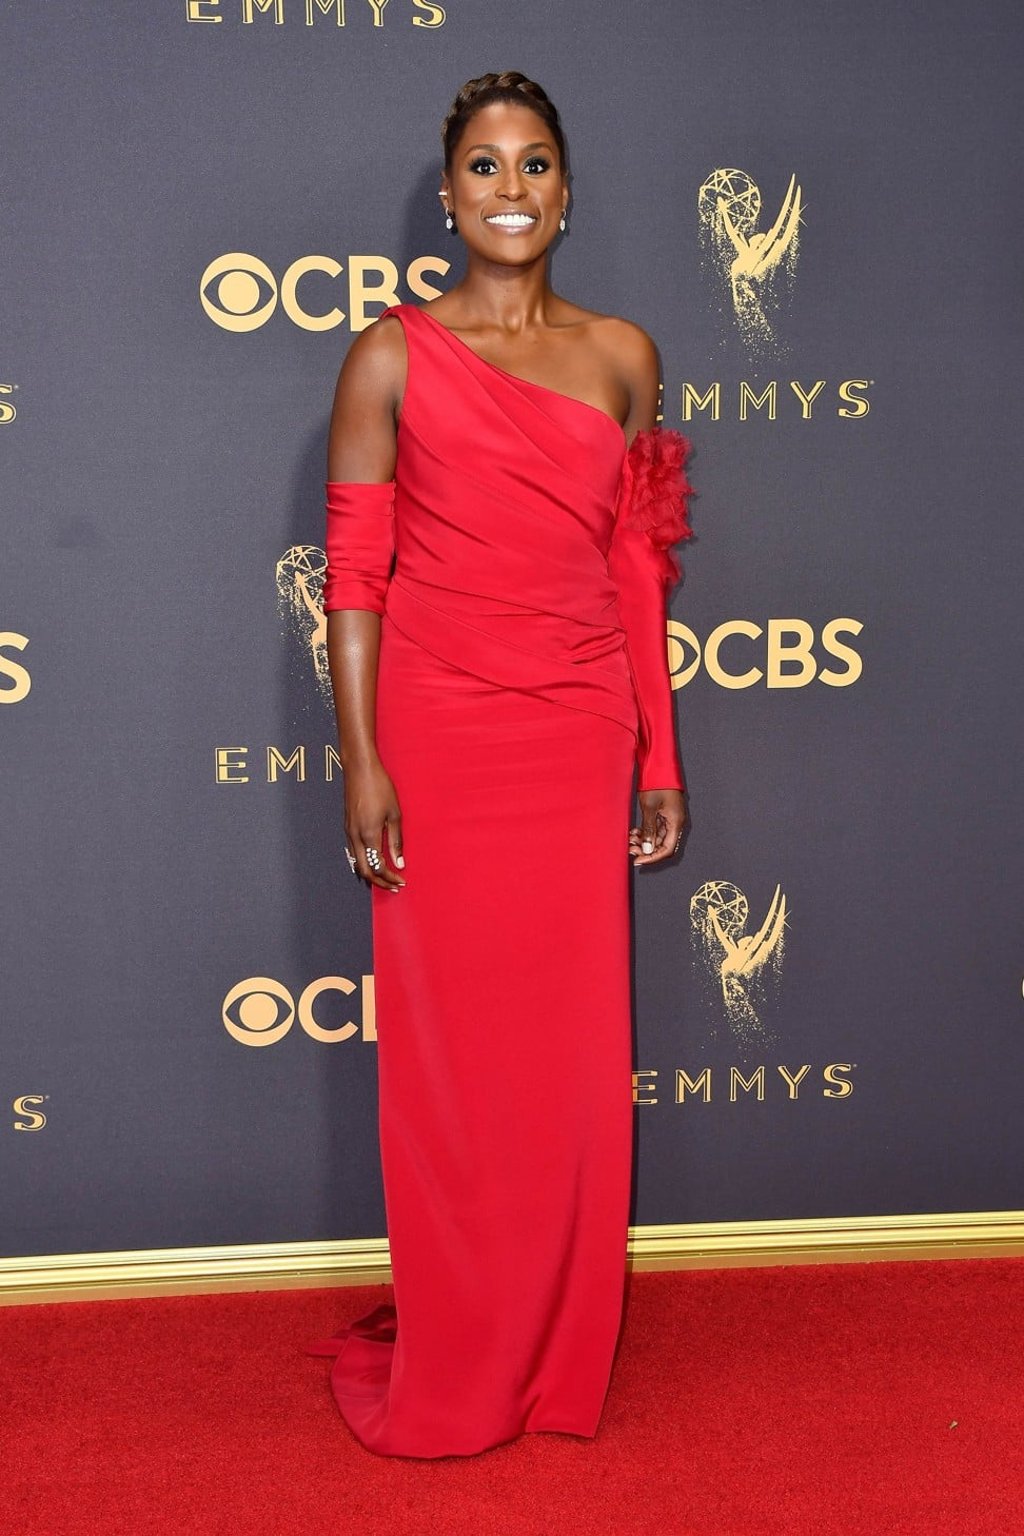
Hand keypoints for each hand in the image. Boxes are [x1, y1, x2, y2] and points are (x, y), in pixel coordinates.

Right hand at [343, 760, 405, 891]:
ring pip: (356, 862)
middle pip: (364, 870)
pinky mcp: (347, 826)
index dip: (389, 877)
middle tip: (393, 886)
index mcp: (368, 834)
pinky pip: (352, 851)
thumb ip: (396, 841)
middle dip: (379, 881)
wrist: (359, 768)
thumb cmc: (380, 787)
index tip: (401, 881)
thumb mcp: (394, 814)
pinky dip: (363, 861)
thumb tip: (399, 863)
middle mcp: (355, 836)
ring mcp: (348, 831)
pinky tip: (373, 860)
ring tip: (385, 877)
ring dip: (370, 872)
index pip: (377, 867)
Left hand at [629, 788, 686, 866]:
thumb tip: (648, 849)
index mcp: (676, 822)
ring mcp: (671, 817)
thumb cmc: (656, 783)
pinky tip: (634, 832)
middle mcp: (676, 822)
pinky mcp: (665, 813)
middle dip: (646, 850)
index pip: (667, 849)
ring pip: (658, 837)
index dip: (652, 857)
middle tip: (630, 850)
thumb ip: (649, 829)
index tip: (638, 860)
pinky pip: (656, 828)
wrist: (658, 765)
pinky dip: (646, 832)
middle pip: (663, 845)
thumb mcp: (649, 808)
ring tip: (630, 840)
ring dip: (644, 841)